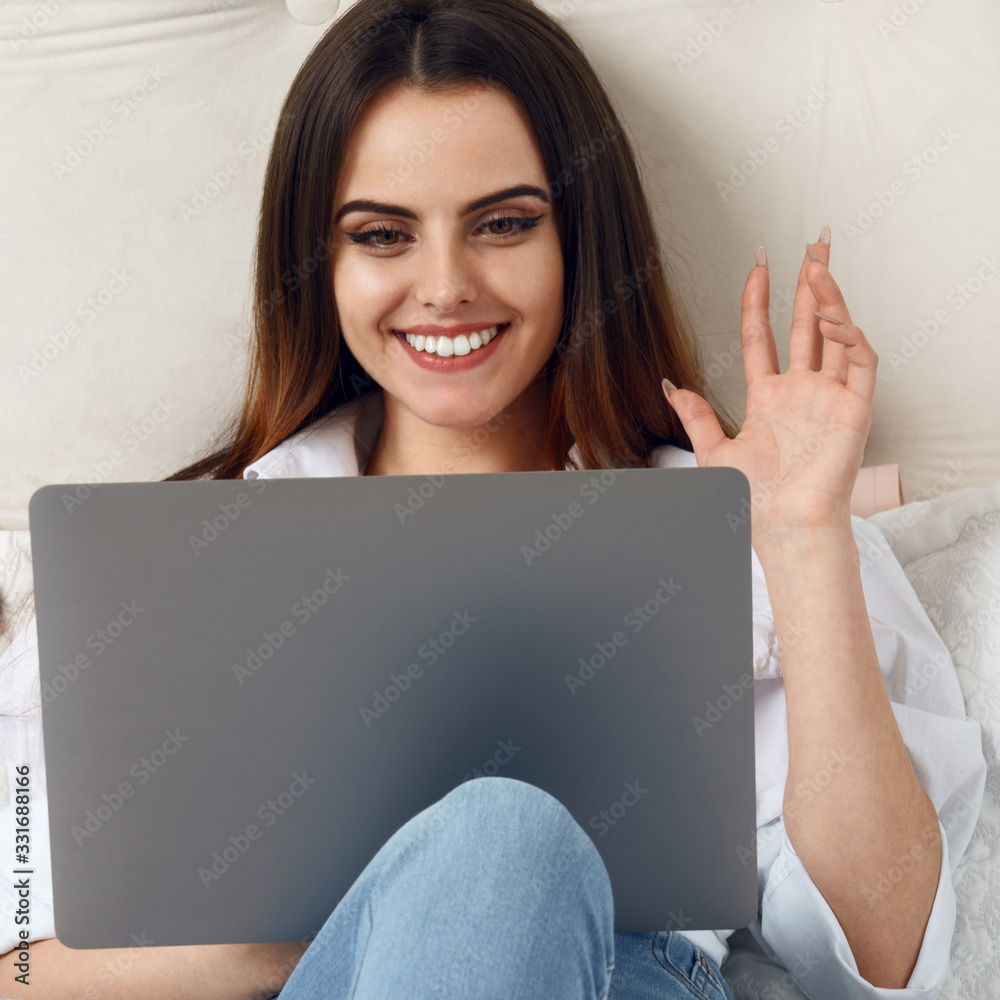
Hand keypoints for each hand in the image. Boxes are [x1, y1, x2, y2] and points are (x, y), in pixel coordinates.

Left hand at [662, 230, 876, 543]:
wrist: (784, 527)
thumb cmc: (755, 498)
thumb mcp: (714, 451)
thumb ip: (696, 416)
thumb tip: (671, 386)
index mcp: (768, 397)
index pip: (764, 337)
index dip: (759, 302)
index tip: (757, 269)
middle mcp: (801, 391)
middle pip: (807, 326)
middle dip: (809, 285)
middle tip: (812, 246)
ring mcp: (829, 397)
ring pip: (836, 335)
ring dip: (829, 299)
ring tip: (817, 264)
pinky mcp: (855, 408)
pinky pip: (859, 362)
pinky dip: (849, 336)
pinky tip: (831, 319)